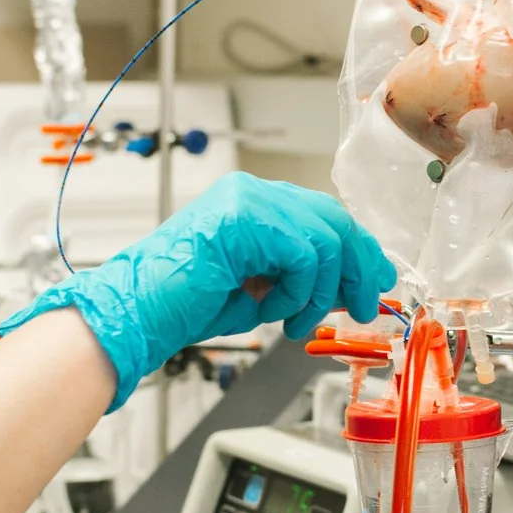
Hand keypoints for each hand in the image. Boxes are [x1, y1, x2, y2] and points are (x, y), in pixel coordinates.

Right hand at [0, 173, 395, 405]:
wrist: (138, 314)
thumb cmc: (185, 306)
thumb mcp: (261, 289)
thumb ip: (301, 277)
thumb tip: (352, 284)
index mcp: (251, 201)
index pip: (322, 214)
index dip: (357, 248)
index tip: (374, 279)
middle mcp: (251, 192)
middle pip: (333, 219)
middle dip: (358, 267)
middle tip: (362, 305)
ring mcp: (246, 200)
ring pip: (325, 240)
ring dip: (320, 292)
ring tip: (295, 321)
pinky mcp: (243, 220)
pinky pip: (303, 256)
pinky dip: (298, 293)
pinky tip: (273, 311)